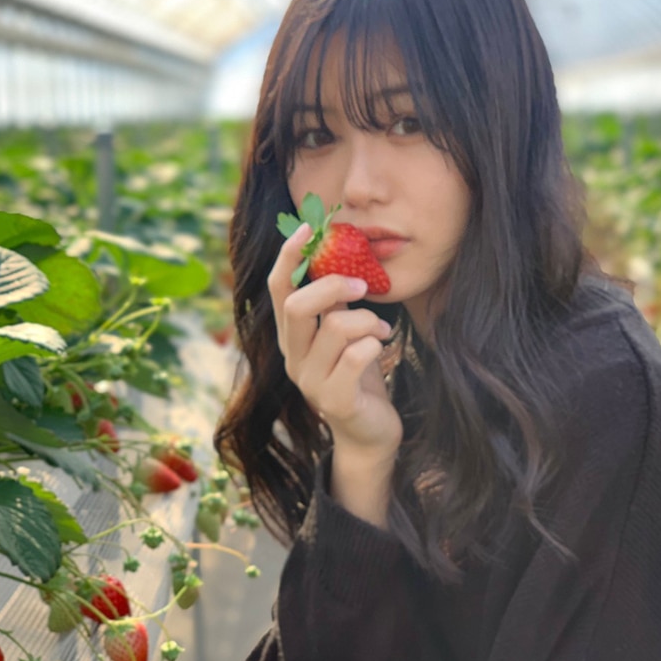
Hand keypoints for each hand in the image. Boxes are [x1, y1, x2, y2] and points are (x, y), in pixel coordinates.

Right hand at [268, 224, 402, 523]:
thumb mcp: (343, 332)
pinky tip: (382, 346)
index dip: (288, 257)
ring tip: (381, 328)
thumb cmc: (357, 374)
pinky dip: (375, 342)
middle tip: (364, 286)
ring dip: (367, 319)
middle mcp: (292, 358)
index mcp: (291, 336)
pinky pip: (357, 356)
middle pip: (297, 306)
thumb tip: (340, 256)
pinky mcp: (335, 401)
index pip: (277, 290)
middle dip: (335, 286)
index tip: (310, 228)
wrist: (370, 432)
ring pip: (335, 327)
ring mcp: (310, 382)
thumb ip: (335, 303)